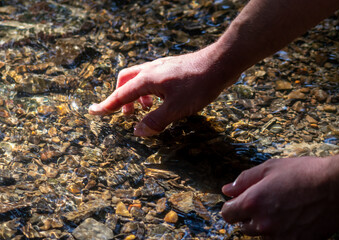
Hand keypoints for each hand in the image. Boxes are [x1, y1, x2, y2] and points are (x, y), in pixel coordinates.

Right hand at [89, 45, 232, 135]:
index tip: (92, 112)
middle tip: (124, 114)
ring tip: (143, 110)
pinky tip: (161, 100)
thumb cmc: (199, 85)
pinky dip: (148, 91)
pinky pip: (152, 78)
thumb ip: (155, 121)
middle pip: (125, 82)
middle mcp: (151, 70)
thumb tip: (137, 131)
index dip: (106, 106)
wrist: (220, 63)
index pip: (120, 95)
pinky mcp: (171, 68)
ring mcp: (161, 67)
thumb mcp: (176, 109)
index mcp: (147, 80)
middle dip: (120, 98)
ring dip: (136, 95)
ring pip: (138, 79)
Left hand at [221, 155, 338, 239]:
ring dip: (265, 224)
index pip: (227, 214)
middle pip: (244, 226)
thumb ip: (244, 180)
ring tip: (282, 208)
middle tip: (266, 201)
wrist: (335, 186)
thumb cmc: (302, 173)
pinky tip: (293, 218)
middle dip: (249, 215)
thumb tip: (227, 190)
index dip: (231, 206)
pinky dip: (282, 232)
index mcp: (252, 203)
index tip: (239, 202)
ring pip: (262, 234)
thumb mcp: (269, 168)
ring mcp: (280, 237)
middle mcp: (263, 224)